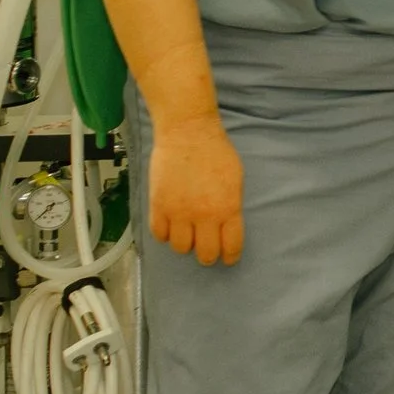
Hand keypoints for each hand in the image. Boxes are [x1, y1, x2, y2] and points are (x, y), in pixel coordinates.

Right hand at [147, 113, 244, 265]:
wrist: (188, 134)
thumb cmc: (217, 152)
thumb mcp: (236, 179)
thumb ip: (231, 205)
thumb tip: (226, 225)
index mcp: (228, 208)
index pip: (230, 245)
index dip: (230, 256)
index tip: (228, 258)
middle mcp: (203, 215)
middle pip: (205, 253)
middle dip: (207, 255)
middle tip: (206, 250)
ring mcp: (178, 212)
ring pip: (180, 247)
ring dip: (185, 244)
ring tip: (187, 234)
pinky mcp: (158, 206)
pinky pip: (159, 234)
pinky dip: (165, 234)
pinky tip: (170, 226)